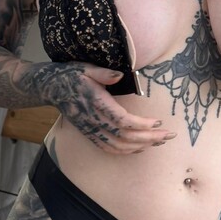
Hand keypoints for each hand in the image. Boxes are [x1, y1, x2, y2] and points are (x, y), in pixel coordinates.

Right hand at [40, 62, 175, 152]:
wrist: (51, 89)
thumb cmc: (71, 75)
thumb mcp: (86, 68)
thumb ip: (103, 73)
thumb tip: (120, 75)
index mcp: (96, 103)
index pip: (122, 120)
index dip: (141, 124)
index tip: (158, 121)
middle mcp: (94, 120)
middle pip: (125, 136)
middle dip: (149, 138)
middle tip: (169, 136)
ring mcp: (91, 130)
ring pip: (119, 146)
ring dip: (141, 146)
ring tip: (160, 142)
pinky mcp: (90, 134)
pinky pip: (109, 148)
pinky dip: (126, 151)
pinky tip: (140, 148)